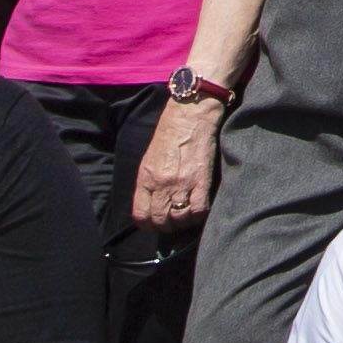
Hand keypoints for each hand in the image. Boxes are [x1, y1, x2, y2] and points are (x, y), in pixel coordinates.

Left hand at [134, 98, 223, 229]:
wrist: (190, 115)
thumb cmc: (169, 134)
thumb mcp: (149, 159)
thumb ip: (148, 183)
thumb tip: (151, 205)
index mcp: (145, 178)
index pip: (141, 215)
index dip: (148, 226)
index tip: (155, 225)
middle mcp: (161, 184)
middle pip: (161, 220)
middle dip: (167, 226)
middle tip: (174, 221)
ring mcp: (181, 183)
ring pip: (180, 218)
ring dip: (184, 221)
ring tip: (187, 215)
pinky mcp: (201, 179)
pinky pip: (199, 209)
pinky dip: (199, 214)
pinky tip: (200, 209)